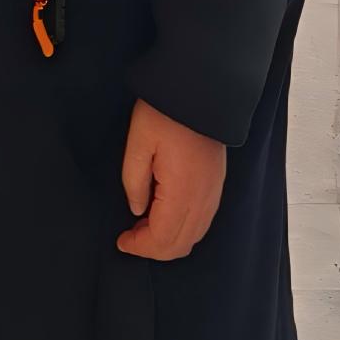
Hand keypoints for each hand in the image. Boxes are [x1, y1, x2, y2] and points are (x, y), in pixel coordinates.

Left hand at [117, 97, 225, 260]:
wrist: (200, 90)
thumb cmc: (165, 113)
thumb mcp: (138, 143)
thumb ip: (133, 181)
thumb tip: (137, 210)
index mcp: (182, 192)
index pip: (162, 239)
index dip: (140, 247)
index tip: (122, 241)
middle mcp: (203, 200)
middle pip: (180, 245)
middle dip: (153, 249)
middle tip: (130, 237)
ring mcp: (214, 194)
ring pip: (194, 237)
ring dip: (168, 241)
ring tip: (144, 228)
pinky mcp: (217, 186)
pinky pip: (202, 222)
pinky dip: (183, 230)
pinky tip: (165, 216)